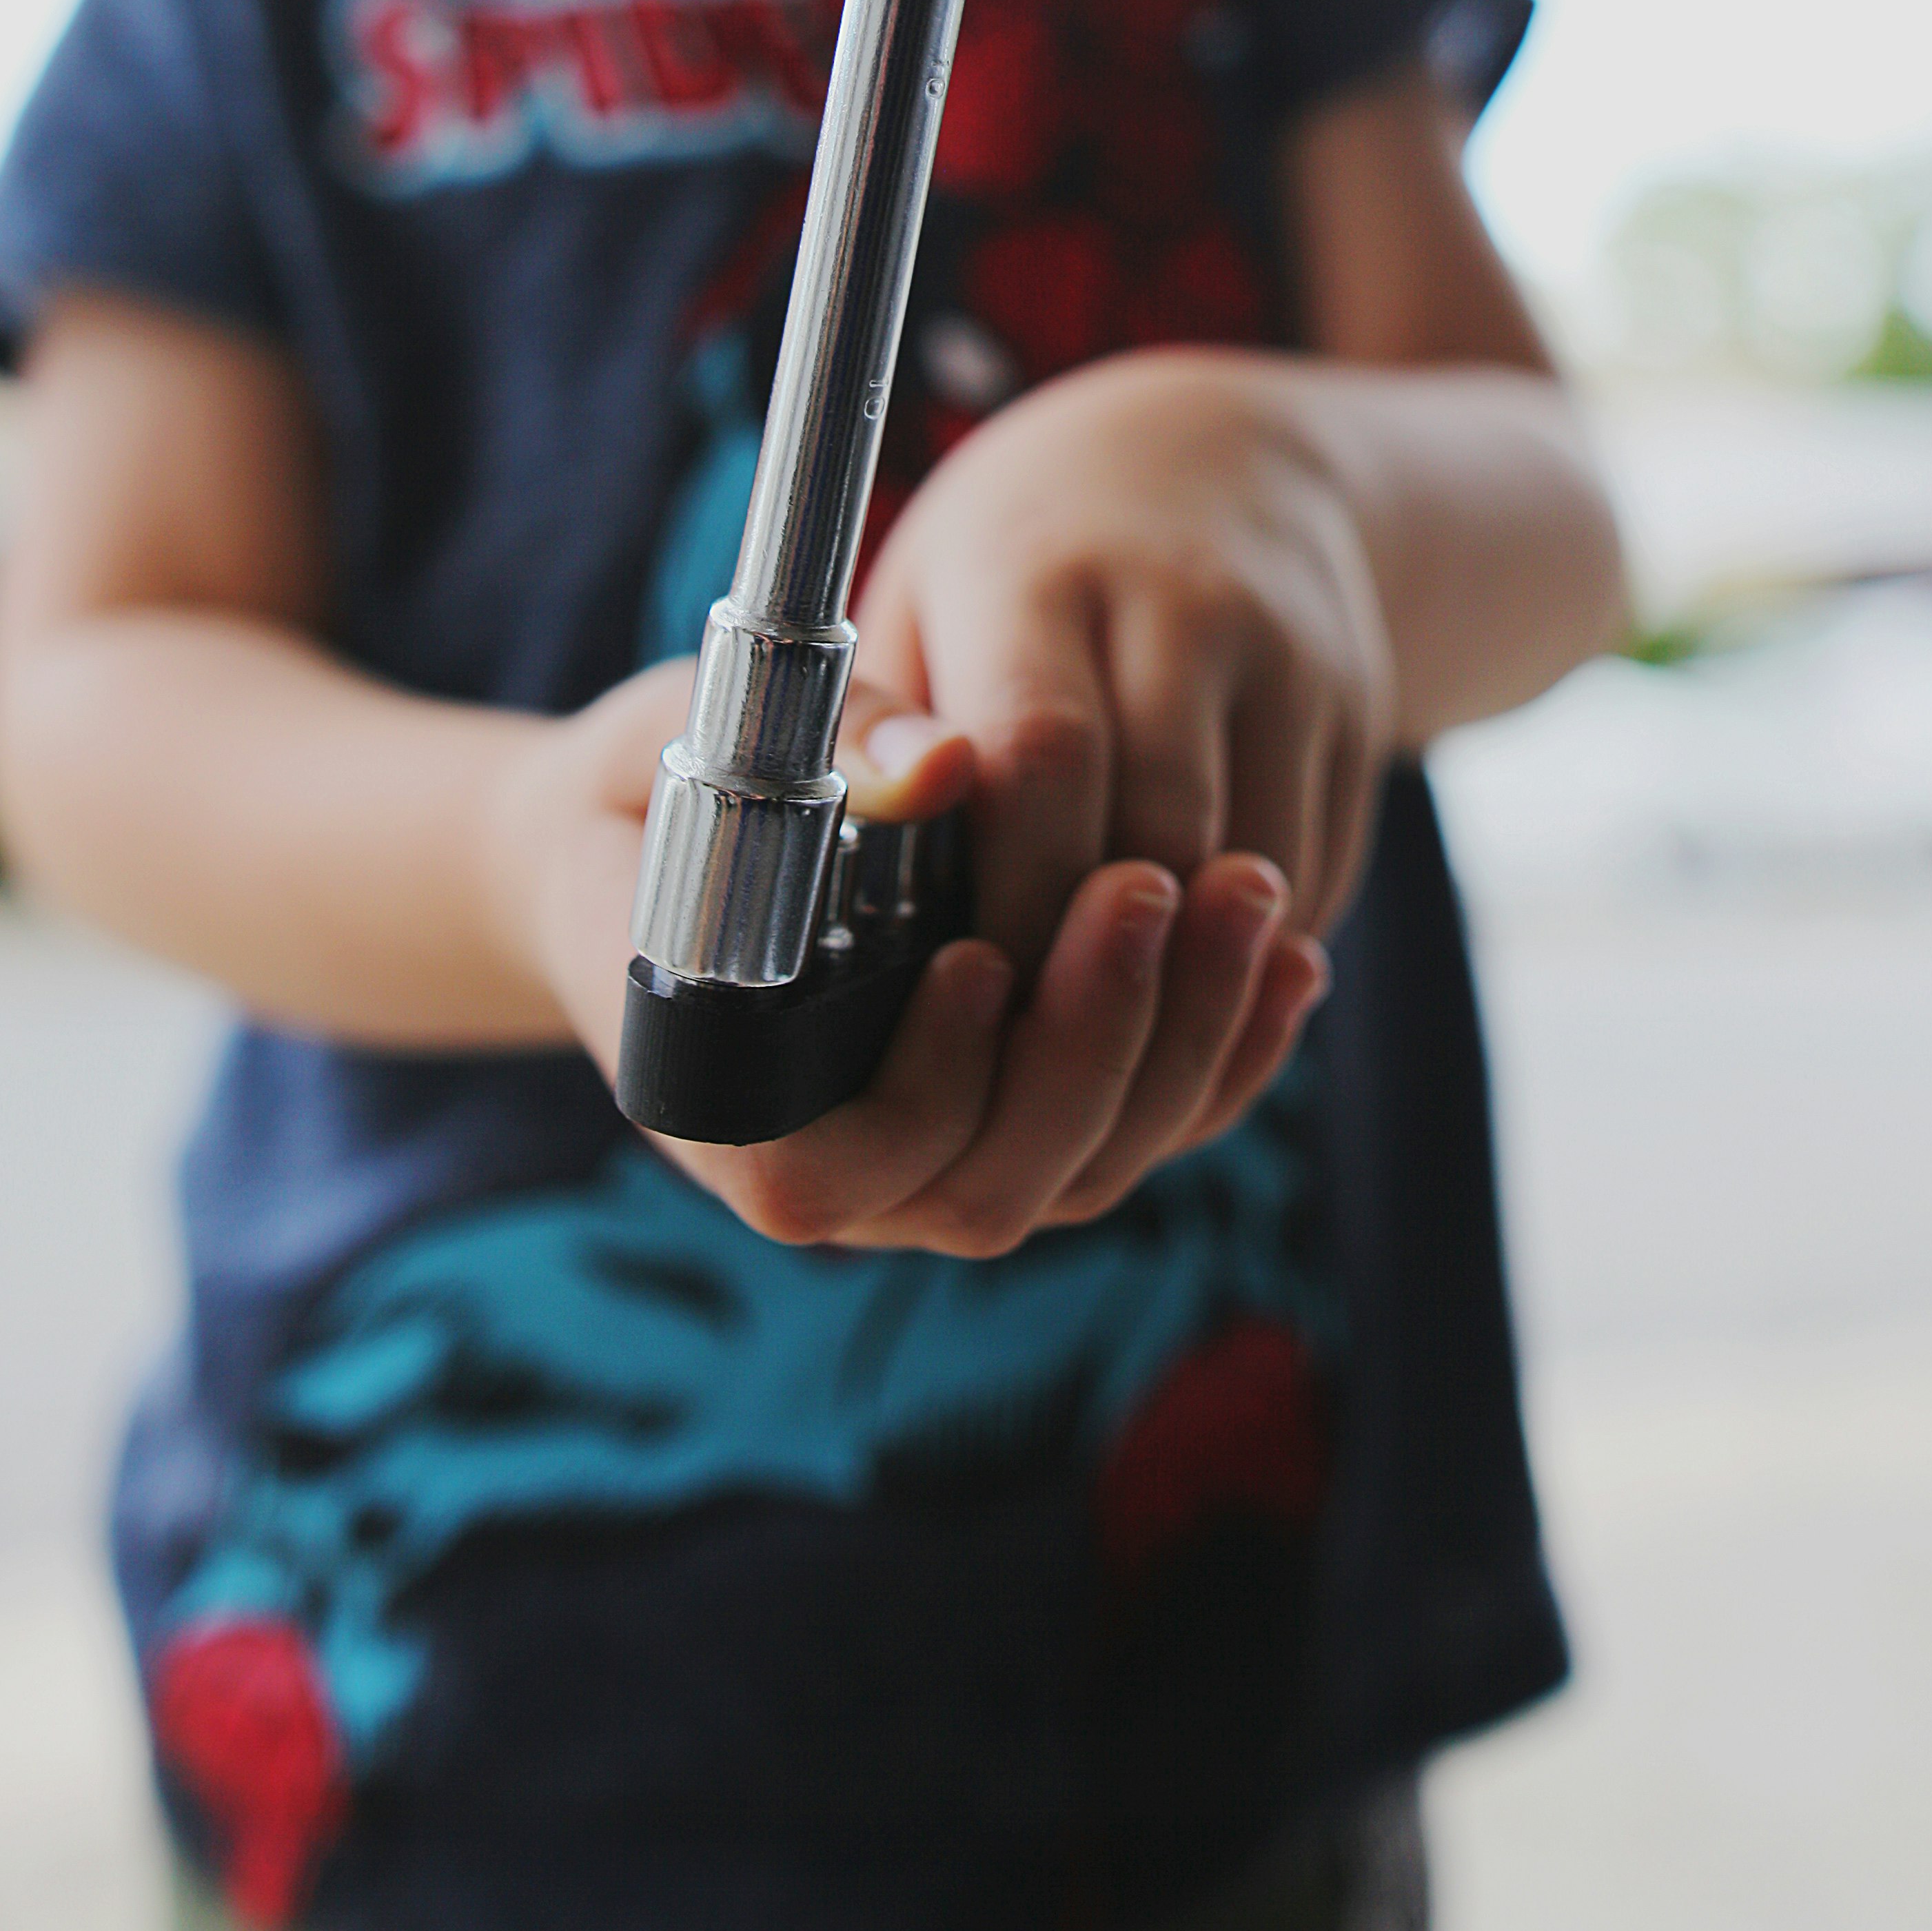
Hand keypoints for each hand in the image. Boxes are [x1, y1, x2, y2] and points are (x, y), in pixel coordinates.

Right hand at [509, 646, 1330, 1255]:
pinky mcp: (1014, 1122)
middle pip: (985, 1187)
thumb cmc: (654, 788)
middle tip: (1151, 885)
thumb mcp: (697, 743)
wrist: (645, 843)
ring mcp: (931, 1161)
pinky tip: (1287, 955)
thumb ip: (809, 753)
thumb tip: (939, 757)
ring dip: (1181, 1045)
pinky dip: (1220, 1054)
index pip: (822, 1174)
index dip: (922, 1089)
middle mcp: (831, 1165)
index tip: (980, 957)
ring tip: (1249, 896)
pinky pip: (1133, 1131)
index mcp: (715, 1099)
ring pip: (1081, 1171)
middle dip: (1091, 1045)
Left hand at [856, 346, 1393, 968]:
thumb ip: (875, 719)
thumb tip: (893, 809)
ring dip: (1181, 958)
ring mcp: (1292, 655)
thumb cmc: (1027, 555)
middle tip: (1039, 1011)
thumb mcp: (920, 598)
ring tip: (1106, 982)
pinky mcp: (1358, 709)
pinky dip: (1249, 938)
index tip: (972, 970)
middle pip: (1159, 825)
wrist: (1225, 458)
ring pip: (1250, 870)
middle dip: (1097, 948)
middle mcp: (1186, 603)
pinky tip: (1186, 937)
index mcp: (1042, 572)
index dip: (1012, 888)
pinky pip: (1316, 872)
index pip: (1042, 752)